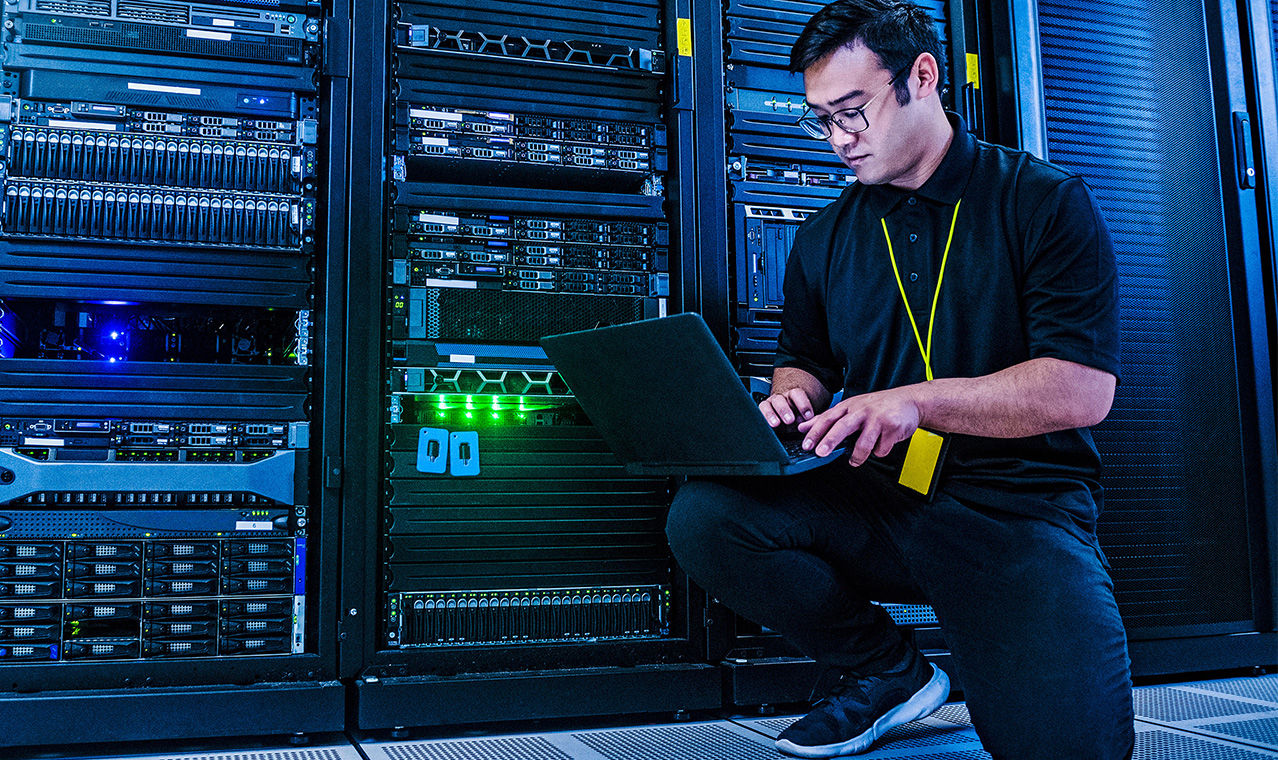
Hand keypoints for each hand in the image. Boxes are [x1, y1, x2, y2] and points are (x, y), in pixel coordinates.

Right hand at [758, 388, 816, 427]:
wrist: (788, 419)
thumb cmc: (799, 417)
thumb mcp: (805, 417)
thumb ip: (806, 419)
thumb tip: (806, 424)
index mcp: (793, 396)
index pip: (797, 394)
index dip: (802, 405)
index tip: (808, 416)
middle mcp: (780, 399)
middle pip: (780, 400)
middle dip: (784, 410)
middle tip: (790, 420)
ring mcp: (769, 405)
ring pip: (766, 405)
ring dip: (771, 415)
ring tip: (776, 424)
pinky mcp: (761, 413)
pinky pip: (758, 413)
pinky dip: (762, 419)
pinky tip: (765, 426)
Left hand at [797, 387, 921, 465]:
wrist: (910, 401)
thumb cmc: (877, 406)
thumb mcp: (851, 407)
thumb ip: (827, 418)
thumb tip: (802, 427)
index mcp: (849, 406)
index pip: (828, 418)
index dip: (815, 431)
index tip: (805, 445)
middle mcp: (862, 410)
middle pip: (842, 427)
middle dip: (830, 441)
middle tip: (820, 453)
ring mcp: (878, 418)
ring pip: (863, 443)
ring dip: (858, 456)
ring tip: (855, 461)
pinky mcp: (892, 428)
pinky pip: (880, 449)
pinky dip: (879, 451)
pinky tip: (882, 444)